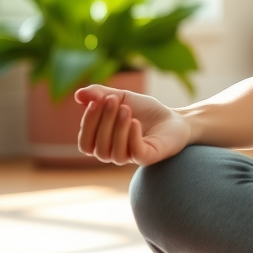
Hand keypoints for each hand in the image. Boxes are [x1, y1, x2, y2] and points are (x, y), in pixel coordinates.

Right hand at [75, 84, 190, 165]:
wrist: (175, 118)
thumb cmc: (145, 111)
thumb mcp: (122, 97)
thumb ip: (100, 95)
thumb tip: (78, 95)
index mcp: (104, 143)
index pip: (85, 142)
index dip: (87, 124)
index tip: (96, 101)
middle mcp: (114, 153)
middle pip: (98, 147)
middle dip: (103, 122)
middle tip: (114, 100)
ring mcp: (131, 157)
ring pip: (114, 153)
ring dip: (117, 129)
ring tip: (127, 109)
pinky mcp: (148, 157)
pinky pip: (135, 153)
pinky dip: (132, 137)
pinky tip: (135, 122)